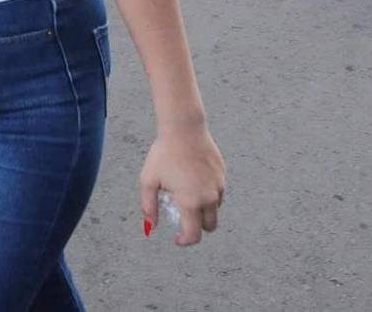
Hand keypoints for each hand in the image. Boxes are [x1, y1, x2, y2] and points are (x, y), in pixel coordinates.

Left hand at [140, 124, 225, 245]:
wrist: (184, 129)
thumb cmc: (164, 154)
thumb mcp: (149, 180)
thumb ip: (149, 206)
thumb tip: (151, 226)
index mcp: (191, 202)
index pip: (194, 234)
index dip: (185, 241)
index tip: (177, 239)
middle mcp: (209, 197)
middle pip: (209, 226)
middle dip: (197, 227)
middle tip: (182, 216)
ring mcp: (219, 186)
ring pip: (215, 209)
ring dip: (204, 209)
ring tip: (186, 193)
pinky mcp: (223, 175)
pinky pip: (218, 192)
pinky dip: (208, 194)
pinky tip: (194, 179)